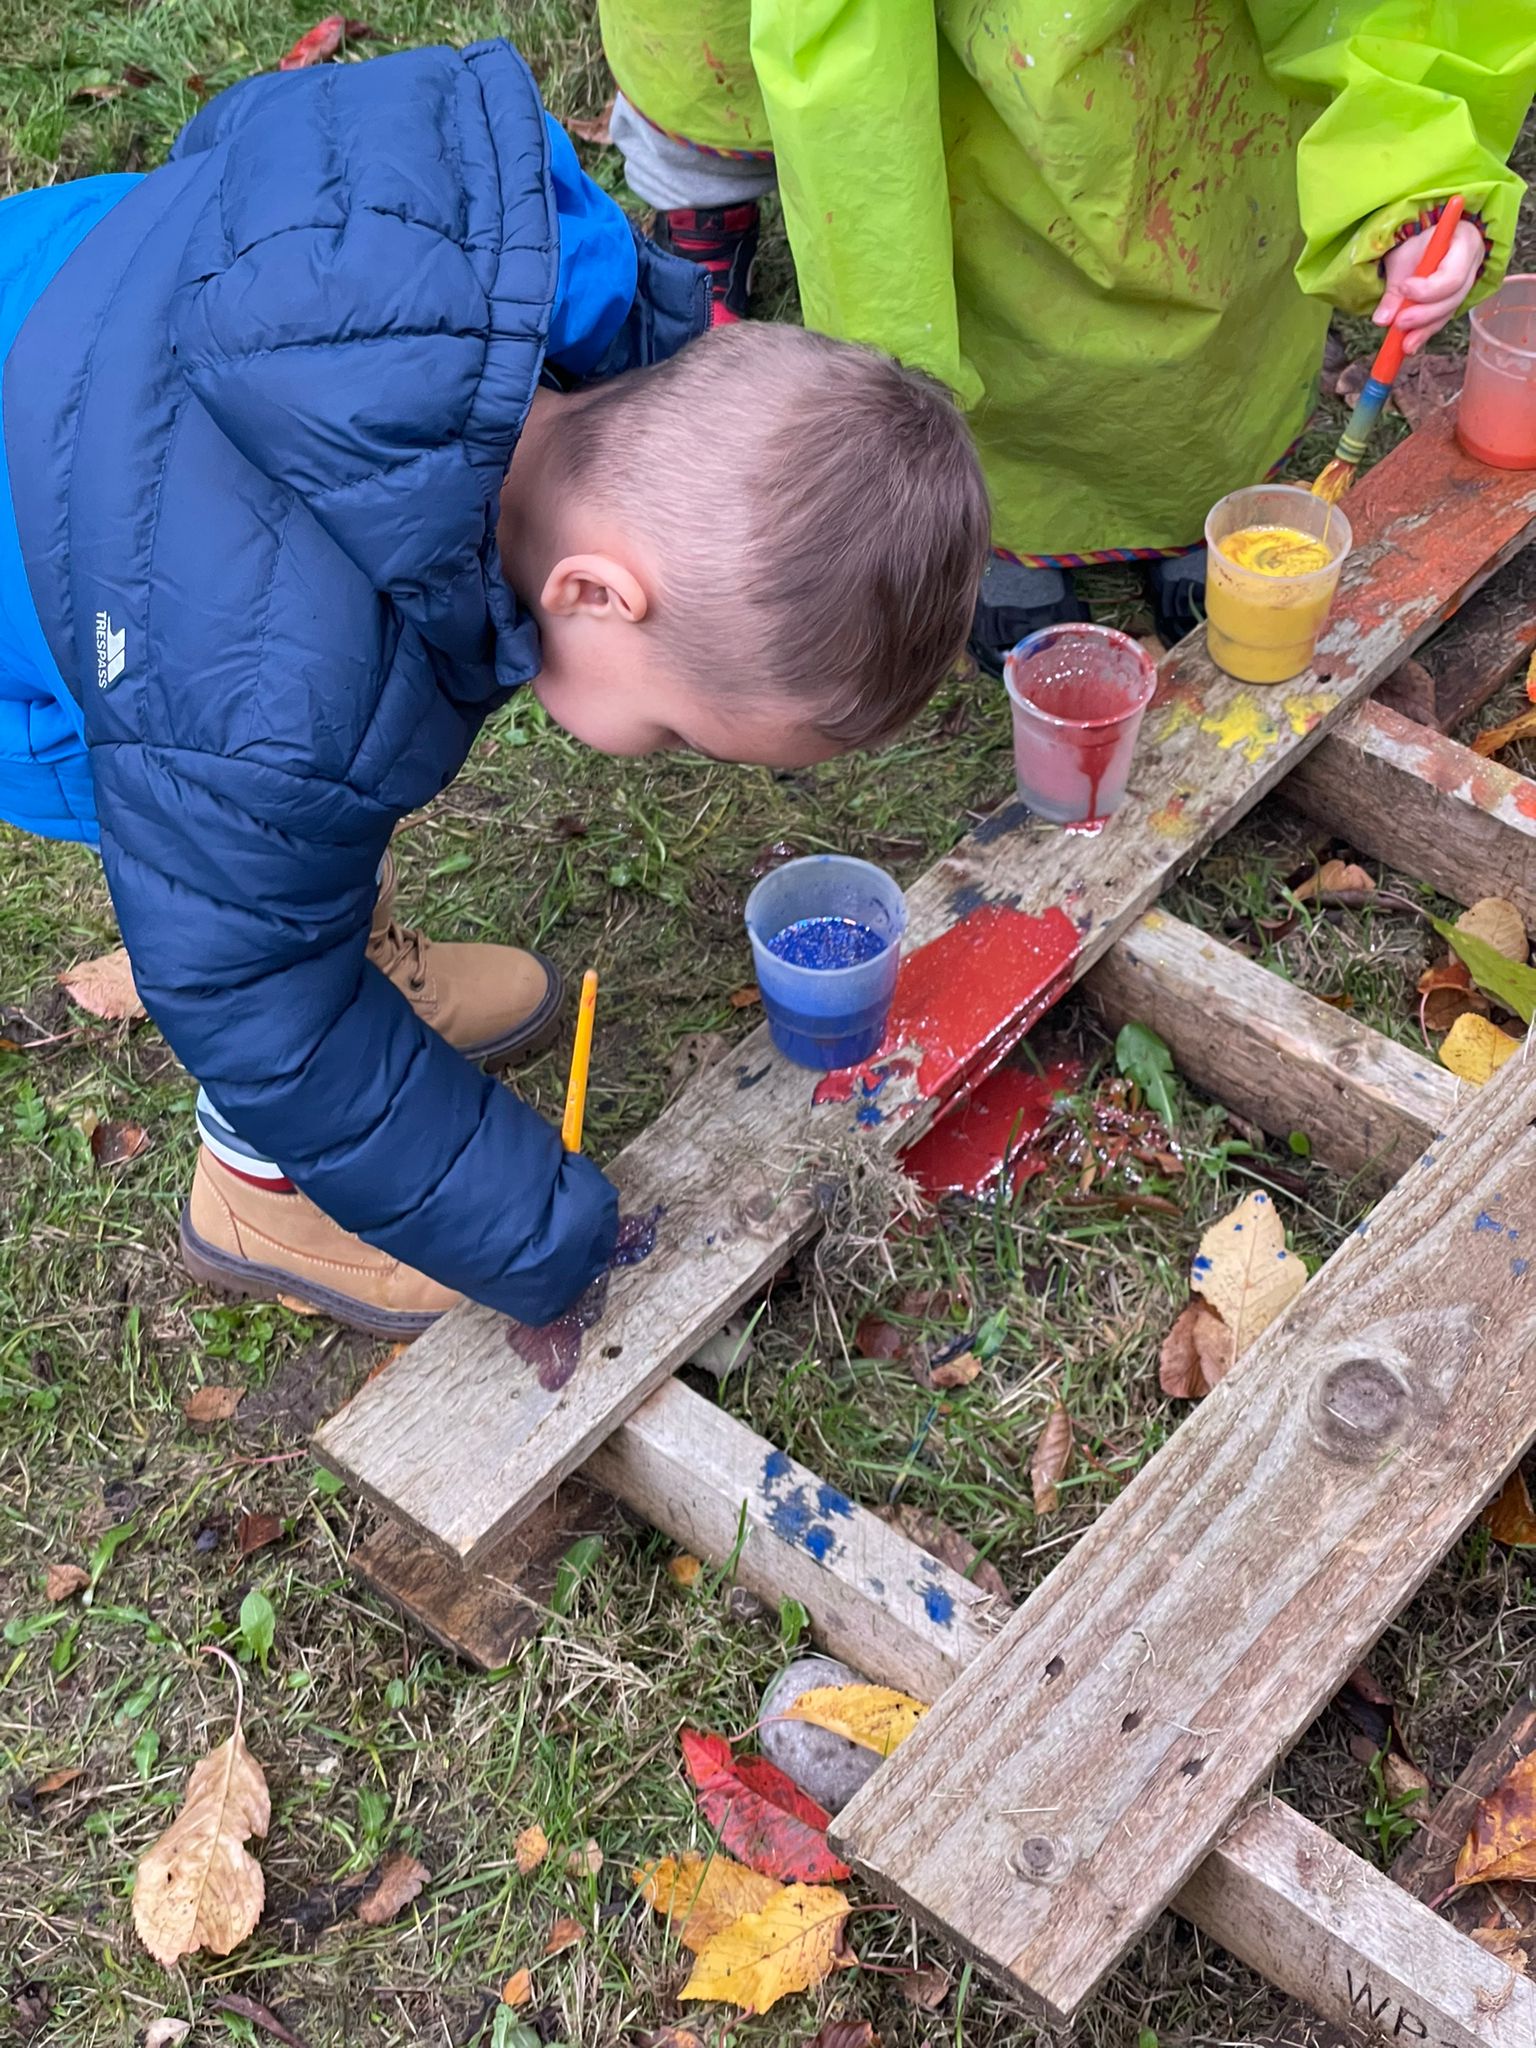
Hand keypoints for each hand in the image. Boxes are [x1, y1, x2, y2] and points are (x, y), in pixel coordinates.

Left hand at [1374, 218, 1484, 354]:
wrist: (1426, 245)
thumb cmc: (1418, 246)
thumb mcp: (1403, 259)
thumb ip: (1394, 290)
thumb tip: (1382, 320)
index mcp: (1465, 243)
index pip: (1453, 274)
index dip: (1429, 288)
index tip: (1404, 288)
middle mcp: (1472, 266)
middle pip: (1453, 297)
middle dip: (1424, 313)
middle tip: (1399, 322)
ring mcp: (1467, 285)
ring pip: (1448, 311)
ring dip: (1424, 328)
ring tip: (1402, 342)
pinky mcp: (1456, 302)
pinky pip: (1442, 319)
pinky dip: (1424, 333)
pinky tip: (1409, 345)